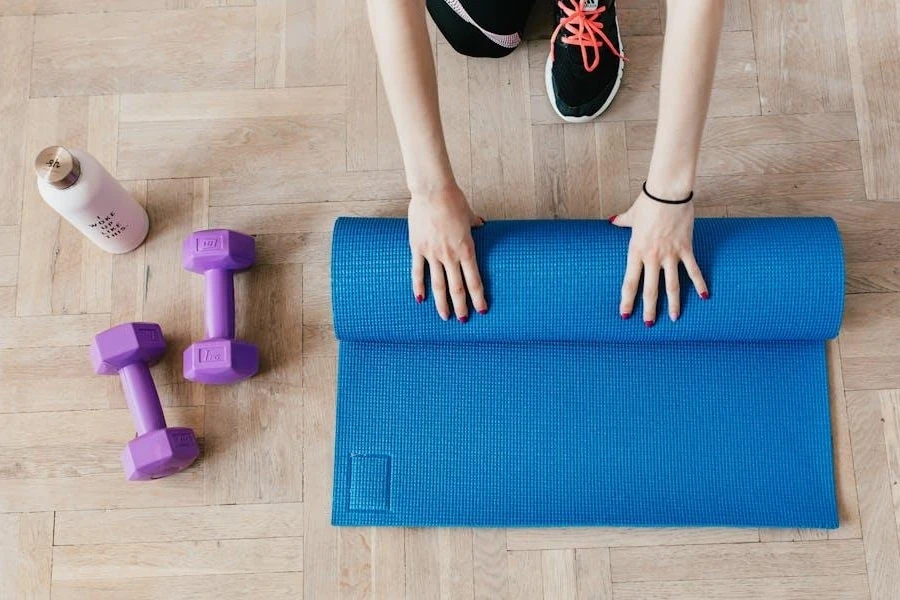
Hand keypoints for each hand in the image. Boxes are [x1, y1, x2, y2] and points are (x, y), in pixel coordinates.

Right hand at [408, 183, 486, 320]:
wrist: (432, 191)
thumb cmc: (453, 200)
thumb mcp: (469, 214)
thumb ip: (474, 223)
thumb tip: (481, 224)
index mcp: (466, 249)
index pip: (474, 280)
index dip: (478, 297)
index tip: (482, 310)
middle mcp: (450, 255)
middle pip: (457, 288)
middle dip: (461, 306)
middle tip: (464, 320)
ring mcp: (433, 253)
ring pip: (438, 284)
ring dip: (442, 303)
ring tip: (445, 317)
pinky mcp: (418, 248)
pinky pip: (418, 271)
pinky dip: (419, 287)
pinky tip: (420, 299)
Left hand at [610, 191, 707, 324]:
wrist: (668, 193)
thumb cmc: (648, 202)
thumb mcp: (631, 215)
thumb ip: (622, 222)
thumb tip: (611, 221)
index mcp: (635, 251)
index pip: (629, 282)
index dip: (627, 300)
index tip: (625, 314)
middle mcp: (652, 257)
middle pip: (650, 289)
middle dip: (649, 309)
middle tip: (649, 325)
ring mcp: (670, 254)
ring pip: (672, 285)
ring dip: (674, 304)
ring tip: (675, 318)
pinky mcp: (686, 249)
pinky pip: (693, 270)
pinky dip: (700, 284)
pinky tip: (704, 297)